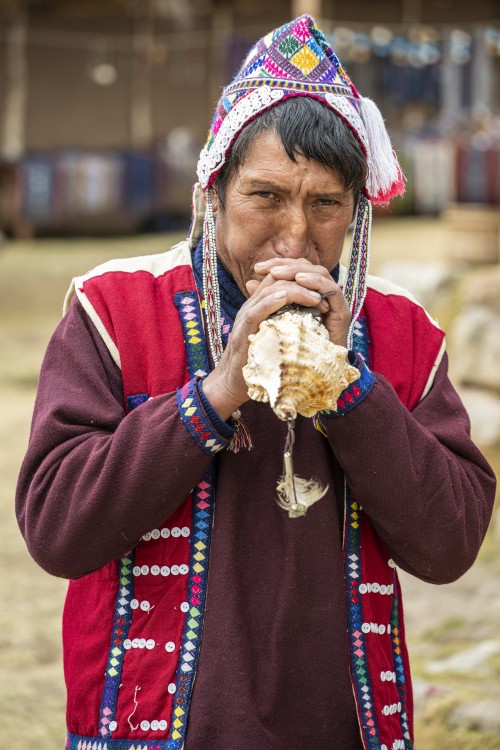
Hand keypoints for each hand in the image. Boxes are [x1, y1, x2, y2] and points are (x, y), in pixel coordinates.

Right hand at [201, 260, 331, 419]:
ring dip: (295, 291)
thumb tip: (312, 319)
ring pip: (268, 291)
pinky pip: (255, 311)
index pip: (280, 278)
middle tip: (323, 294)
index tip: (322, 290)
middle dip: (303, 282)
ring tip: (315, 297)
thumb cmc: (256, 362)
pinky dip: (271, 302)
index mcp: (260, 305)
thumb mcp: (276, 336)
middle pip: (276, 279)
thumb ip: (287, 324)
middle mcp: (252, 306)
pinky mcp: (242, 331)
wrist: (232, 383)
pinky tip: (285, 297)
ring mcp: (246, 317)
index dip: (302, 278)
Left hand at [250, 257, 350, 347]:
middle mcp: (323, 295)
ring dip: (298, 271)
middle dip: (287, 265)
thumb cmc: (290, 349)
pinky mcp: (342, 312)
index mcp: (309, 294)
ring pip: (320, 274)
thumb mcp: (273, 319)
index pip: (296, 269)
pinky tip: (300, 280)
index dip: (278, 264)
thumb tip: (249, 283)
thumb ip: (266, 301)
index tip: (258, 268)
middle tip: (268, 269)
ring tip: (278, 273)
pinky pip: (332, 290)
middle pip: (308, 268)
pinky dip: (316, 282)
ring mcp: (334, 303)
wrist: (308, 375)